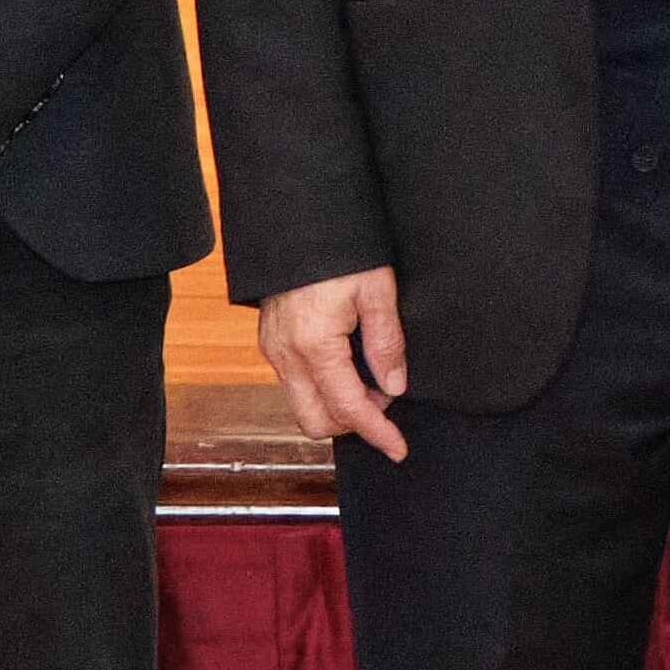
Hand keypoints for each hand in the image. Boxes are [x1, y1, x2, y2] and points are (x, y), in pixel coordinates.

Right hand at [255, 267, 411, 462]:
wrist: (296, 220)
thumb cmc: (340, 249)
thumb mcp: (376, 290)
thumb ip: (386, 342)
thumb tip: (394, 386)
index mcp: (315, 344)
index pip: (348, 407)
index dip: (377, 432)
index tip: (398, 449)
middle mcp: (286, 354)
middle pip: (315, 420)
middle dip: (352, 425)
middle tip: (385, 403)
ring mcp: (273, 349)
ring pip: (303, 404)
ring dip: (338, 405)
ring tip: (372, 377)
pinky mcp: (270, 341)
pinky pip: (295, 383)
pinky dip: (323, 387)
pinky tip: (349, 365)